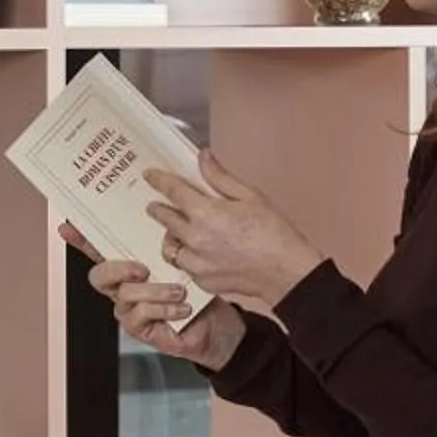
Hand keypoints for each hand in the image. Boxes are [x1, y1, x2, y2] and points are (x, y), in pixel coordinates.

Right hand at [62, 223, 246, 370]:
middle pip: (98, 276)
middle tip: (142, 268)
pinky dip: (164, 309)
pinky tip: (183, 308)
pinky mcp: (140, 330)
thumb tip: (166, 224)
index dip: (81, 240)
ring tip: (179, 291)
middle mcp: (123, 289)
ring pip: (125, 295)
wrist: (220, 327)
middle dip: (118, 269)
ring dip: (155, 291)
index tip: (67, 226)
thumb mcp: (187, 263)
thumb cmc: (200, 292)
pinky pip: (140, 315)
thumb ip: (171, 245)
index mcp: (130, 267)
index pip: (99, 251)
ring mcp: (129, 310)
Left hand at [142, 150, 324, 313]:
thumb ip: (220, 177)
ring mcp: (196, 262)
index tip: (150, 176)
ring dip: (171, 236)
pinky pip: (184, 265)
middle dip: (158, 209)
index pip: (172, 191)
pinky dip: (186, 257)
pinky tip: (197, 252)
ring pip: (170, 246)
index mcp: (206, 213)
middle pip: (164, 219)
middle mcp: (195, 238)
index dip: (159, 181)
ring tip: (177, 232)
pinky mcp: (202, 280)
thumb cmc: (274, 233)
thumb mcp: (250, 196)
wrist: (286, 272)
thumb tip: (203, 157)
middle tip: (155, 206)